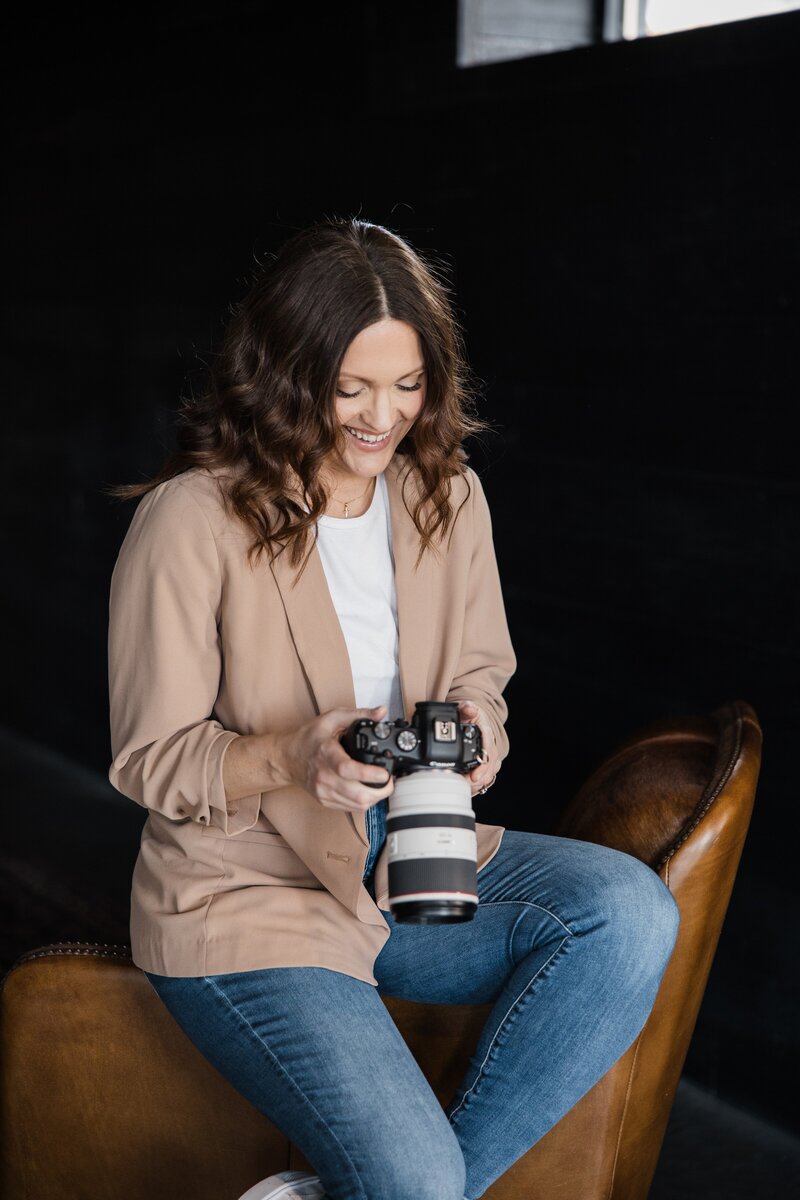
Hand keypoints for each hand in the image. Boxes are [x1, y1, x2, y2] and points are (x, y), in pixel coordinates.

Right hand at [276, 705, 393, 812]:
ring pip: (357, 805)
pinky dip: (364, 802)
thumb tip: (382, 712)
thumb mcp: (331, 718)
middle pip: (357, 795)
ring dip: (376, 798)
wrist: (286, 758)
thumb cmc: (308, 738)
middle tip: (389, 779)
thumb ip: (359, 714)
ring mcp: (324, 791)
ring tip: (381, 785)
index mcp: (326, 754)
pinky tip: (368, 790)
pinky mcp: (325, 800)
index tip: (384, 772)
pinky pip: (351, 808)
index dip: (370, 774)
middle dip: (381, 790)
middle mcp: (324, 777)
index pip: (348, 769)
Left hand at [457, 699, 499, 796]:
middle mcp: (491, 746)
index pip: (488, 749)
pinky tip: (470, 790)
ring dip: (479, 783)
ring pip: (490, 773)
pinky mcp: (487, 764)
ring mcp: (490, 756)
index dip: (483, 763)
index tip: (475, 775)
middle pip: (490, 765)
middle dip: (480, 778)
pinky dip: (478, 785)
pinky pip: (486, 777)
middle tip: (467, 785)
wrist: (473, 719)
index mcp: (486, 732)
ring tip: (467, 789)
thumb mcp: (466, 708)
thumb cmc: (469, 715)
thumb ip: (466, 708)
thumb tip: (469, 708)